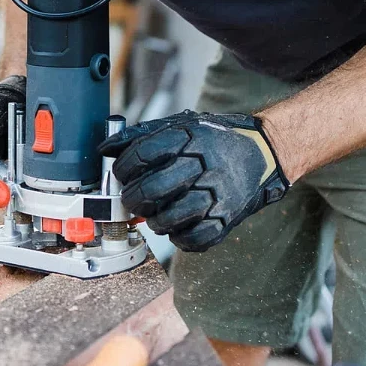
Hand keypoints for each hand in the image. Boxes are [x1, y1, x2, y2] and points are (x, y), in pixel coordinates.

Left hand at [99, 110, 289, 251]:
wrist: (263, 152)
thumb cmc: (212, 141)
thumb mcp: (180, 127)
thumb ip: (141, 137)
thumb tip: (103, 149)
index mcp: (189, 138)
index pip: (143, 154)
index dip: (123, 168)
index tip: (120, 174)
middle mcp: (205, 164)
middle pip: (154, 188)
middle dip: (133, 199)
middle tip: (131, 200)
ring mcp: (219, 192)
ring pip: (173, 216)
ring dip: (154, 221)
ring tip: (153, 216)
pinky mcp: (229, 216)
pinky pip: (197, 237)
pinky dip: (179, 238)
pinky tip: (176, 228)